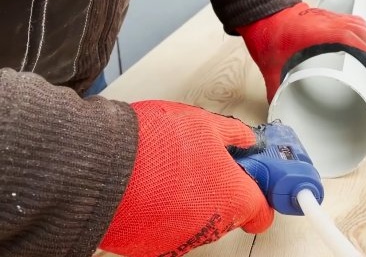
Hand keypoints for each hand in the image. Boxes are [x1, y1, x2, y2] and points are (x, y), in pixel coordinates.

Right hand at [99, 100, 272, 256]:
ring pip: (196, 220)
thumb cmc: (154, 144)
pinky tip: (150, 189)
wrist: (100, 166)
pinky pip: (166, 229)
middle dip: (219, 190)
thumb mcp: (205, 124)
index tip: (249, 179)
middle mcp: (212, 226)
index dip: (256, 193)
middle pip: (227, 213)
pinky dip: (162, 212)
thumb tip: (247, 139)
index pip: (261, 211)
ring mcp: (181, 240)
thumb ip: (234, 135)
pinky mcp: (151, 247)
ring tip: (168, 173)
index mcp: (234, 198)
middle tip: (203, 164)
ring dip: (190, 201)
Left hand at [237, 2, 365, 101]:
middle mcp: (326, 22)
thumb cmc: (265, 35)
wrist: (260, 10)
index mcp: (315, 33)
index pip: (349, 38)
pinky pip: (353, 21)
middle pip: (361, 32)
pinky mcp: (327, 16)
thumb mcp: (268, 67)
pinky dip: (365, 32)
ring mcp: (328, 17)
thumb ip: (275, 90)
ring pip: (360, 24)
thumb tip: (278, 111)